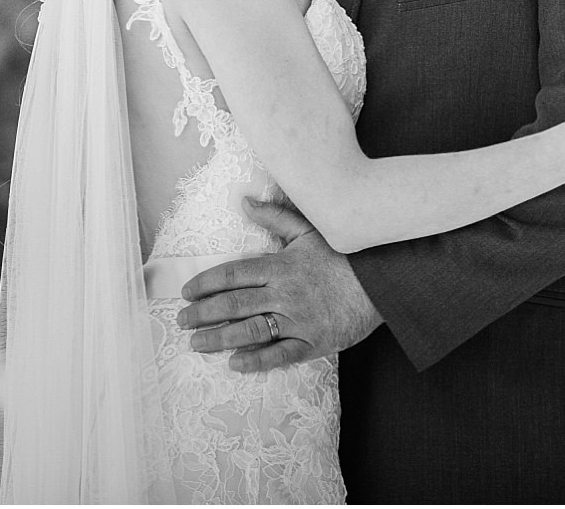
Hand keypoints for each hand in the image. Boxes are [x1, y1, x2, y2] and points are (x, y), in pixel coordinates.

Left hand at [175, 198, 383, 372]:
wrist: (382, 280)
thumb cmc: (344, 254)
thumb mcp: (308, 230)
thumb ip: (275, 216)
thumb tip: (245, 201)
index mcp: (280, 266)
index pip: (233, 274)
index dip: (206, 283)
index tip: (186, 292)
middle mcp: (284, 293)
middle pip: (234, 304)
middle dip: (203, 313)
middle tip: (181, 321)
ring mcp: (298, 319)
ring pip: (251, 330)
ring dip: (219, 338)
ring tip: (196, 344)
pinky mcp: (313, 341)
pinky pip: (281, 354)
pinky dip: (257, 360)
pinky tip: (235, 363)